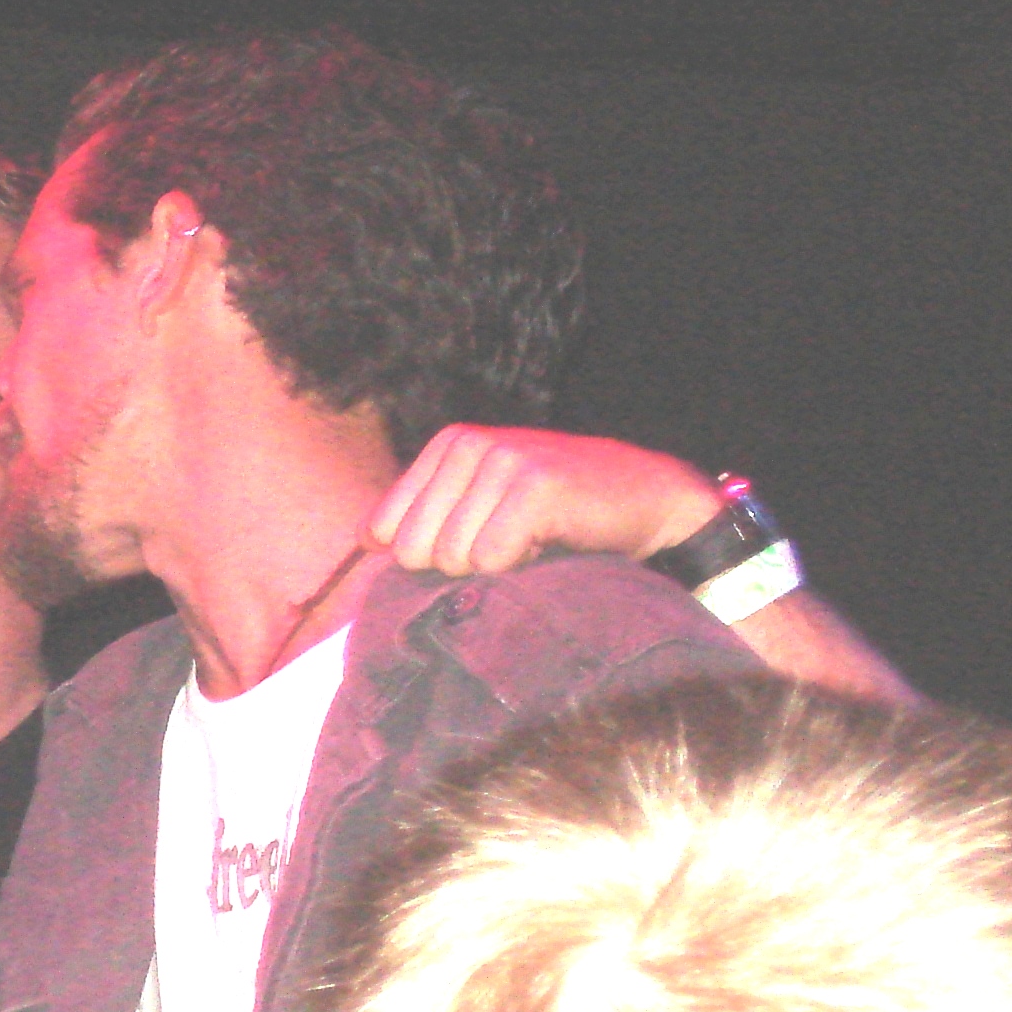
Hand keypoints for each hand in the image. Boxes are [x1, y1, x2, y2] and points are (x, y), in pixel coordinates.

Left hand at [371, 425, 720, 575]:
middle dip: (457, 566)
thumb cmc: (560, 512)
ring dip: (494, 567)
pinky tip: (551, 541)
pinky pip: (492, 559)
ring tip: (532, 539)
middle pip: (413, 549)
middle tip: (507, 545)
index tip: (475, 542)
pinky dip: (521, 567)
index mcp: (447, 444)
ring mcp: (502, 459)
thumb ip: (424, 515)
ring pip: (452, 558)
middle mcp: (469, 443)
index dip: (426, 557)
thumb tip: (362, 541)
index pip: (385, 529)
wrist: (648, 498)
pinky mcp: (535, 486)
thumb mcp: (483, 501)